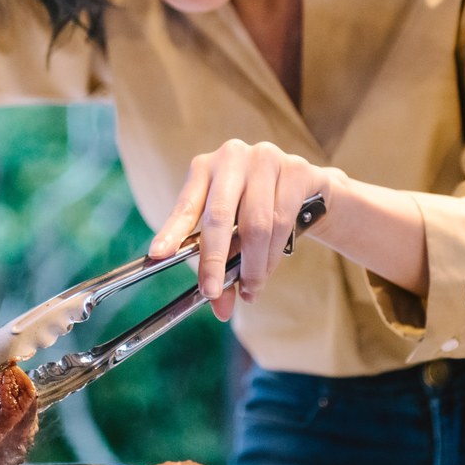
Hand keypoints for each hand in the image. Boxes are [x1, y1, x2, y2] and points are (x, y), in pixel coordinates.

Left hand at [147, 140, 329, 320]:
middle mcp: (232, 157)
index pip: (185, 204)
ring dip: (252, 267)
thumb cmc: (257, 207)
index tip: (158, 255)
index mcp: (205, 168)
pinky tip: (267, 271)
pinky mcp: (296, 170)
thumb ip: (221, 262)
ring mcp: (265, 159)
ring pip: (256, 226)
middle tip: (212, 292)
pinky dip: (273, 256)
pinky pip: (282, 222)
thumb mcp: (232, 229)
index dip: (172, 231)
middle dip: (214, 260)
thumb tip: (220, 306)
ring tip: (249, 290)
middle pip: (219, 216)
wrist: (305, 185)